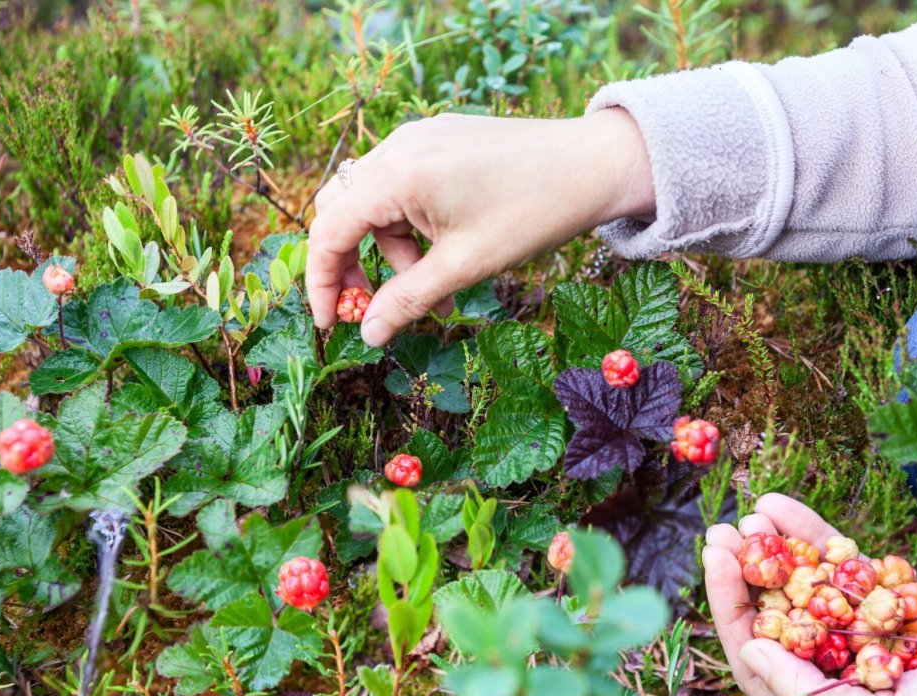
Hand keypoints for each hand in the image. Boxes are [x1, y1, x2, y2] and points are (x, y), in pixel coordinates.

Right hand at [305, 109, 653, 345]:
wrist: (594, 164)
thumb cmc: (534, 212)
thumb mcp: (466, 266)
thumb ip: (409, 299)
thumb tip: (369, 334)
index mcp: (399, 174)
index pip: (329, 229)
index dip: (322, 280)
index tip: (332, 323)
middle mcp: (399, 146)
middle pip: (343, 212)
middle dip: (353, 265)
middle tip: (377, 308)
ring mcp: (419, 138)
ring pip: (377, 205)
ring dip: (395, 254)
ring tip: (442, 295)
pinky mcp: (440, 140)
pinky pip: (405, 188)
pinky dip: (414, 228)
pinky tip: (449, 257)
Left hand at [702, 493, 916, 695]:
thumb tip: (752, 655)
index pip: (765, 667)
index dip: (733, 615)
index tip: (715, 564)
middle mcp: (847, 674)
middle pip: (776, 621)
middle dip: (743, 578)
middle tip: (719, 534)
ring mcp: (871, 630)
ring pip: (804, 586)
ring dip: (771, 551)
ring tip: (746, 516)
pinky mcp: (896, 595)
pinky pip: (841, 562)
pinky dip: (810, 534)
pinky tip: (777, 505)